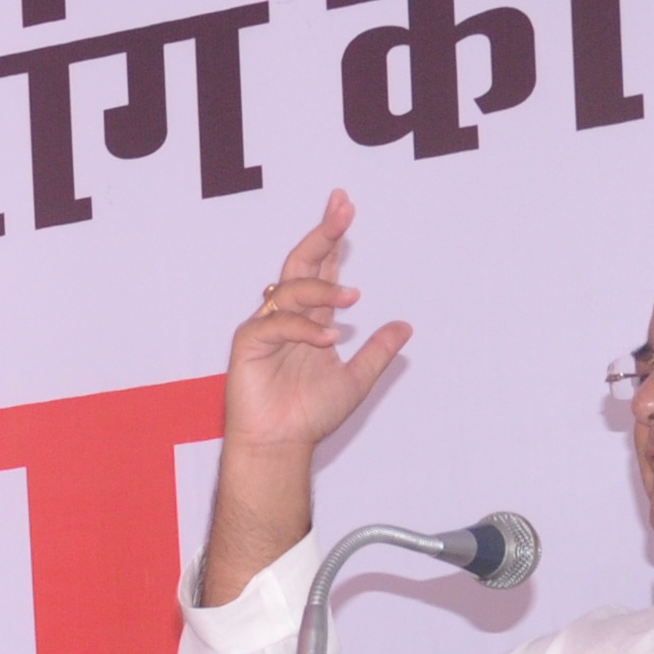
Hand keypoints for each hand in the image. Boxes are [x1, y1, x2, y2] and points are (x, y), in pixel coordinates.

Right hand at [203, 190, 412, 605]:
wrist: (281, 446)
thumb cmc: (308, 416)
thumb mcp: (356, 381)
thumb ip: (377, 352)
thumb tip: (405, 327)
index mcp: (310, 319)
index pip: (322, 269)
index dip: (333, 238)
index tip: (346, 207)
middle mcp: (287, 316)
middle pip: (301, 263)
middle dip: (322, 233)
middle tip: (342, 207)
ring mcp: (265, 327)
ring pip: (291, 288)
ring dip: (323, 289)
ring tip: (352, 301)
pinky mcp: (248, 343)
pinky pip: (277, 322)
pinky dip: (306, 327)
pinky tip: (331, 338)